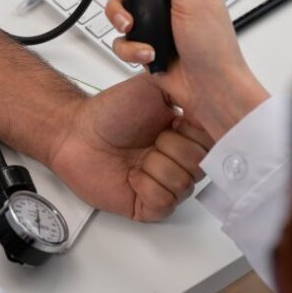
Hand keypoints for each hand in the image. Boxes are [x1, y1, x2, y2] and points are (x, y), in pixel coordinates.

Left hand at [48, 74, 214, 221]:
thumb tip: (214, 93)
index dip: (195, 134)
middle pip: (202, 166)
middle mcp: (178, 160)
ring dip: (156, 166)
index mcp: (186, 134)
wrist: (76, 133)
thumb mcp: (153, 87)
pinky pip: (164, 203)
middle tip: (152, 139)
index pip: (215, 142)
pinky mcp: (148, 205)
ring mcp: (165, 184)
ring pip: (184, 185)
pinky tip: (133, 176)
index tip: (177, 122)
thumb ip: (186, 89)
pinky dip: (147, 187)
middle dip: (172, 148)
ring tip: (139, 157)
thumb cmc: (109, 112)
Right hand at [105, 0, 268, 140]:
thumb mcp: (191, 2)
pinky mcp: (145, 40)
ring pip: (124, 1)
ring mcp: (157, 17)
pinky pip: (123, 36)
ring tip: (131, 26)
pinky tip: (147, 54)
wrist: (209, 93)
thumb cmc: (215, 50)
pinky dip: (131, 46)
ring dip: (121, 14)